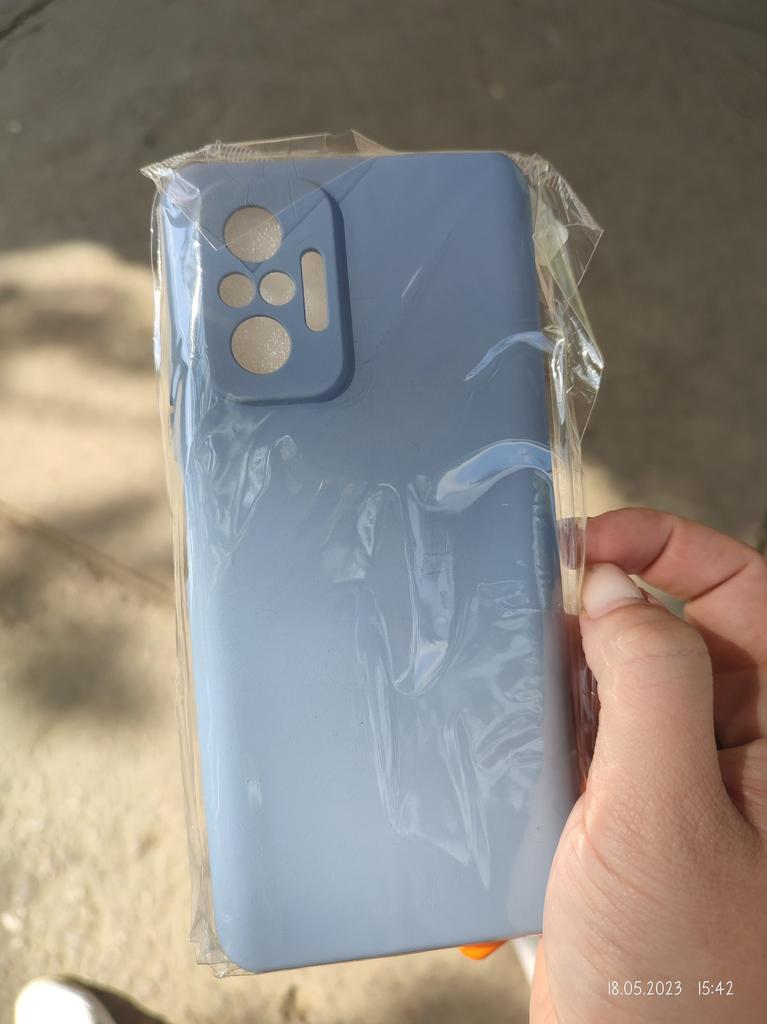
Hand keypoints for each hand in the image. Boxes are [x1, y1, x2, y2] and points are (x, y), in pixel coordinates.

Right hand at [530, 508, 766, 1021]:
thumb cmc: (671, 985)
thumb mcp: (659, 813)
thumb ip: (648, 681)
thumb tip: (618, 591)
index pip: (748, 591)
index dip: (673, 544)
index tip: (592, 541)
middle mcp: (740, 755)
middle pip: (677, 628)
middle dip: (603, 615)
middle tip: (536, 619)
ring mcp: (682, 785)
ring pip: (623, 681)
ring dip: (567, 680)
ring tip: (521, 705)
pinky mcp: (630, 817)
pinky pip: (590, 737)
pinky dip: (549, 733)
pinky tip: (518, 766)